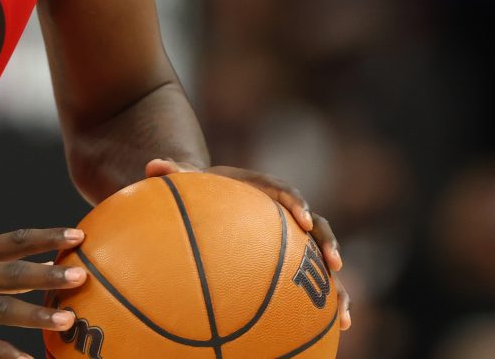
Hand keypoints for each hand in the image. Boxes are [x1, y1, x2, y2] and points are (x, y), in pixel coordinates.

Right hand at [0, 227, 88, 358]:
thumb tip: (44, 276)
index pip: (14, 240)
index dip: (47, 237)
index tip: (78, 235)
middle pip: (12, 272)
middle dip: (48, 273)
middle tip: (81, 275)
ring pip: (1, 309)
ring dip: (37, 314)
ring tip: (67, 319)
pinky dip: (5, 354)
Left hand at [144, 158, 350, 330]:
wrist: (217, 200)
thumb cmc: (203, 191)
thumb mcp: (189, 181)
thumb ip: (175, 174)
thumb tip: (152, 165)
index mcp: (265, 190)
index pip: (285, 192)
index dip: (297, 203)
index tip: (302, 218)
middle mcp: (288, 214)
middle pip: (317, 226)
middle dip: (327, 244)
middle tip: (334, 264)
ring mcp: (295, 240)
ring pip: (323, 260)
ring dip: (337, 285)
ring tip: (342, 313)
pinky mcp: (296, 262)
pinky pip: (314, 283)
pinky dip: (327, 304)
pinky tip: (337, 329)